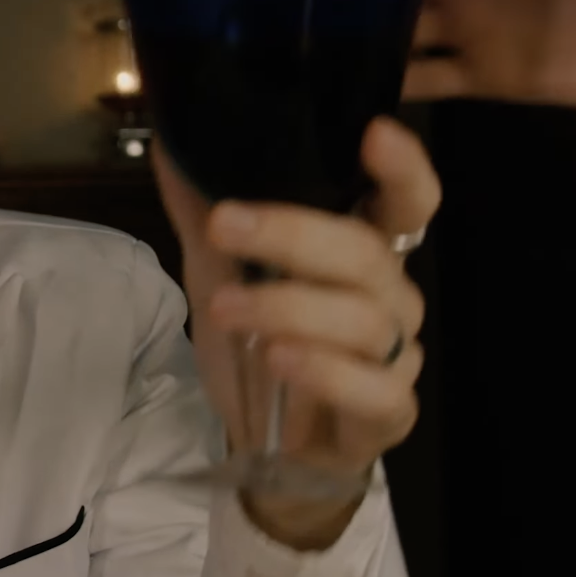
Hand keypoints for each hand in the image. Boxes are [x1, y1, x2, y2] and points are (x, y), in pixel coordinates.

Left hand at [155, 118, 438, 549]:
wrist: (274, 444)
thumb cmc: (260, 342)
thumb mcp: (221, 272)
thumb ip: (202, 211)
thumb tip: (167, 144)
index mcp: (365, 249)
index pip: (408, 201)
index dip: (402, 167)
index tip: (372, 131)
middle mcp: (392, 295)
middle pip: (365, 253)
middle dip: (293, 234)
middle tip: (224, 225)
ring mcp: (397, 356)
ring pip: (363, 320)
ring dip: (288, 308)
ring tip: (224, 307)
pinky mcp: (388, 413)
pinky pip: (373, 390)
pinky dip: (324, 372)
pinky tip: (278, 359)